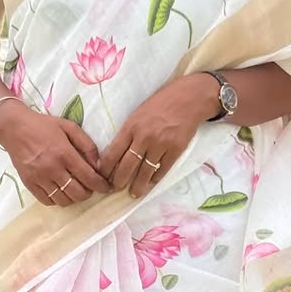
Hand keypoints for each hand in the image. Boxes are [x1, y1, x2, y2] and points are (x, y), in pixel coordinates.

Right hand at [0, 100, 111, 206]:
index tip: (107, 188)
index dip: (101, 186)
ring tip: (75, 188)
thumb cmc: (44, 125)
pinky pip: (47, 201)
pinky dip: (57, 200)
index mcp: (64, 153)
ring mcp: (39, 178)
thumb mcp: (70, 127)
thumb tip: (99, 165)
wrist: (14, 127)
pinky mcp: (29, 184)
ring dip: (73, 198)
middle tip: (89, 187)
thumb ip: (87, 145)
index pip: (89, 177)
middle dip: (88, 193)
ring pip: (63, 200)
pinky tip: (60, 190)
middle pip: (78, 193)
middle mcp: (52, 169)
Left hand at [98, 74, 218, 197]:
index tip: (102, 176)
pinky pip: (162, 170)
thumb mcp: (137, 114)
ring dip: (138, 185)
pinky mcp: (176, 150)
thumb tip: (116, 153)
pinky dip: (155, 179)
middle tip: (115, 189)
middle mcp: (144, 137)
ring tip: (134, 193)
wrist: (188, 98)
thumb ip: (127, 133)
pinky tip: (151, 182)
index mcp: (131, 126)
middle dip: (118, 181)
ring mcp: (161, 145)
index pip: (112, 153)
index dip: (106, 168)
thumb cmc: (160, 104)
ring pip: (144, 172)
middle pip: (126, 166)